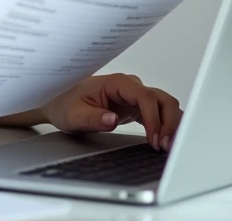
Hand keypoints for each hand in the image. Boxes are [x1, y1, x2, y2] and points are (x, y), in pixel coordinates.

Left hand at [41, 73, 182, 150]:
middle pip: (162, 100)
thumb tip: (112, 119)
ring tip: (167, 147)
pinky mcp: (137, 108)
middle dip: (169, 122)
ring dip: (171, 125)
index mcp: (116, 83)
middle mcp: (129, 87)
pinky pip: (159, 115)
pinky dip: (165, 127)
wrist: (60, 103)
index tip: (154, 139)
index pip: (145, 97)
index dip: (154, 118)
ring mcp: (135, 97)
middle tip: (165, 146)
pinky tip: (163, 143)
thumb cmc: (66, 105)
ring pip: (165, 106)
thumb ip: (93, 118)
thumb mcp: (73, 115)